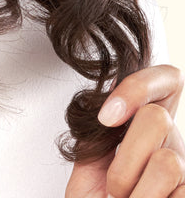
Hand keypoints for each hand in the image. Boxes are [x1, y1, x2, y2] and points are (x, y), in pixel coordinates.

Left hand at [66, 65, 184, 196]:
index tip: (105, 117)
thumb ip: (98, 130)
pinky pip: (178, 192)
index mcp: (147, 124)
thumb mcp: (89, 159)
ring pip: (167, 160)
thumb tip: (104, 106)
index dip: (138, 87)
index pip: (167, 78)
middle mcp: (175, 142)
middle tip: (116, 187)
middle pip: (157, 116)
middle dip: (126, 156)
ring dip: (134, 188)